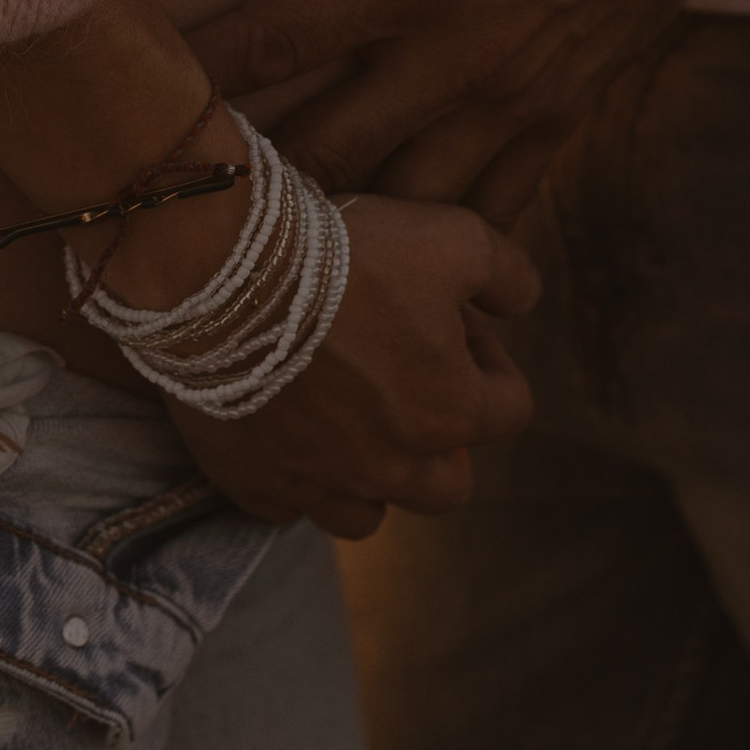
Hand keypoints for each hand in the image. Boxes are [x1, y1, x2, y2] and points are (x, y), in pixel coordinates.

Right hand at [160, 194, 538, 538]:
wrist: (224, 267)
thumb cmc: (347, 249)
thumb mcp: (454, 236)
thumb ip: (507, 273)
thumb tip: (524, 300)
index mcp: (449, 411)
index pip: (510, 409)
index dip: (490, 358)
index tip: (455, 320)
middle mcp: (393, 466)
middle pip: (447, 484)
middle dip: (441, 437)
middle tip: (405, 375)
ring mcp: (321, 483)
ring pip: (368, 514)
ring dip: (370, 474)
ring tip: (346, 413)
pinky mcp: (256, 484)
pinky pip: (290, 505)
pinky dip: (295, 476)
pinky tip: (283, 422)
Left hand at [186, 0, 749, 217]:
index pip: (284, 37)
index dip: (205, 73)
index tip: (139, 98)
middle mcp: (466, 52)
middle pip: (335, 150)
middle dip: (263, 177)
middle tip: (190, 190)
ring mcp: (521, 97)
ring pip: (413, 201)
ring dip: (348, 219)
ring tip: (275, 236)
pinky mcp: (565, 116)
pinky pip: (493, 208)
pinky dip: (438, 233)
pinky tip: (390, 250)